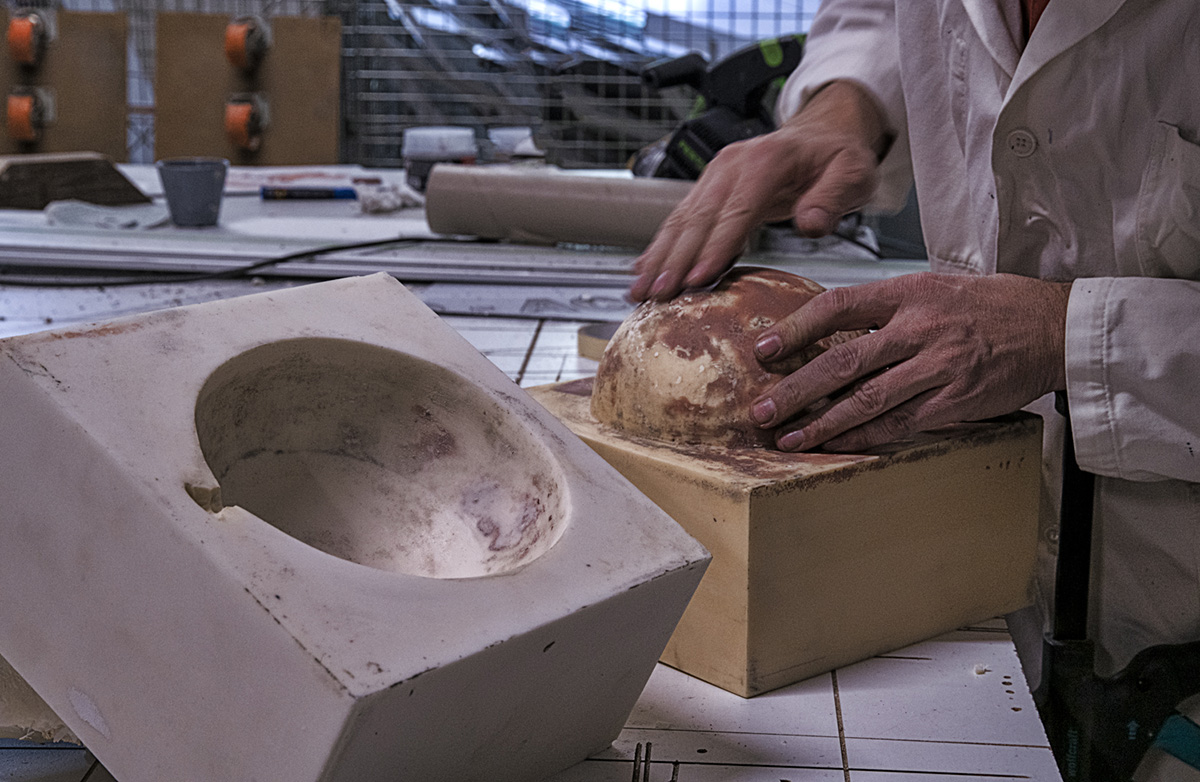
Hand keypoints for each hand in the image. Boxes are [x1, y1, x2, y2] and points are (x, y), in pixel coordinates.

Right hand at [629, 80, 890, 301]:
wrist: (822, 133)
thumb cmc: (838, 156)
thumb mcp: (852, 173)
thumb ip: (832, 198)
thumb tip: (810, 225)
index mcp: (766, 162)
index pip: (735, 211)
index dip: (714, 247)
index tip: (695, 280)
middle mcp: (732, 165)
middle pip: (697, 218)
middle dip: (673, 260)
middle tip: (656, 295)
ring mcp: (715, 175)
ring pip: (680, 220)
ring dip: (658, 258)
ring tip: (639, 291)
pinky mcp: (709, 188)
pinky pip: (681, 220)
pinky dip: (661, 248)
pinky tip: (644, 271)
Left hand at [748, 272, 1072, 451]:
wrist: (1053, 326)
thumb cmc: (988, 306)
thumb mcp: (933, 288)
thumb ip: (884, 310)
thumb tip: (826, 334)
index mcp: (908, 292)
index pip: (837, 305)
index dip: (796, 329)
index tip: (763, 350)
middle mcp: (919, 328)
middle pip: (843, 361)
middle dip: (796, 389)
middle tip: (761, 409)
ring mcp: (938, 366)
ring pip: (866, 399)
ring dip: (821, 423)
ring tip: (788, 438)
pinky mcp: (955, 400)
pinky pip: (899, 423)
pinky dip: (863, 437)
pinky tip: (836, 445)